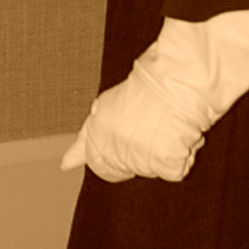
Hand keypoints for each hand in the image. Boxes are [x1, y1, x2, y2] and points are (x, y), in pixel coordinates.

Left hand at [62, 9, 248, 183]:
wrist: (177, 78)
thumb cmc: (147, 85)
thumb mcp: (104, 108)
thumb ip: (85, 141)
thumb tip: (65, 165)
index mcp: (98, 135)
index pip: (98, 164)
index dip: (114, 154)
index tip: (130, 139)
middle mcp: (116, 150)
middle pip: (127, 167)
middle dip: (140, 151)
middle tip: (153, 125)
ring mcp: (142, 159)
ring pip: (152, 168)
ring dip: (163, 151)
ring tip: (169, 124)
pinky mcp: (167, 164)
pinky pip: (175, 170)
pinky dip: (183, 154)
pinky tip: (182, 134)